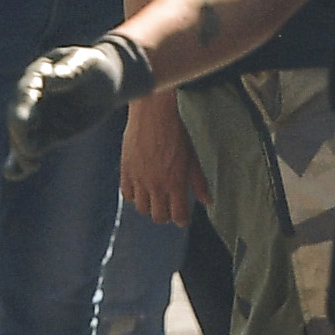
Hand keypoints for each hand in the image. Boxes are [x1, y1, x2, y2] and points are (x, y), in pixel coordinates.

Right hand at [8, 37, 142, 174]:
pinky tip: (15, 174)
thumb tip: (50, 79)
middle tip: (30, 151)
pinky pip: (32, 148)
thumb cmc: (95, 65)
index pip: (24, 94)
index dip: (21, 108)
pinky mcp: (48, 134)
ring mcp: (40, 117)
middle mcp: (33, 98)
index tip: (23, 122)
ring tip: (29, 166)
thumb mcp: (87, 62)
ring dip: (20, 152)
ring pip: (22, 136)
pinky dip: (22, 161)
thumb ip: (70, 69)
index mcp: (38, 76)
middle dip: (20, 135)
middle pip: (19, 118)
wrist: (106, 82)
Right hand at [121, 92, 197, 225]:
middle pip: (158, 216)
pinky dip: (134, 195)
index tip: (182, 218)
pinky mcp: (126, 171)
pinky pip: (127, 194)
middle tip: (169, 208)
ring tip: (154, 199)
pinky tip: (140, 189)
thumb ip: (199, 182)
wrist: (153, 114)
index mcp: (176, 183)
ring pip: (142, 208)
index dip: (181, 219)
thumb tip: (207, 201)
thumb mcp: (192, 158)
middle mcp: (157, 185)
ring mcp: (140, 179)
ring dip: (149, 206)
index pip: (178, 215)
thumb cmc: (175, 133)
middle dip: (166, 216)